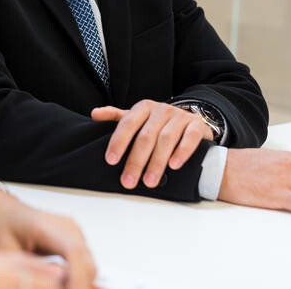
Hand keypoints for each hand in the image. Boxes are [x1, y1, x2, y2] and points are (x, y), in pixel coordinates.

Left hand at [0, 180, 95, 288]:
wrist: (3, 211)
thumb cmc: (1, 225)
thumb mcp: (6, 251)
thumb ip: (29, 269)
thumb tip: (53, 284)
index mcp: (46, 225)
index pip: (74, 251)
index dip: (77, 278)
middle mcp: (66, 226)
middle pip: (87, 262)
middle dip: (78, 284)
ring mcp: (73, 232)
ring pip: (89, 266)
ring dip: (76, 281)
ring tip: (54, 287)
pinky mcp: (74, 240)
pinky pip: (83, 264)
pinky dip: (74, 277)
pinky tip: (58, 283)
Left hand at [91, 100, 213, 188]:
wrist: (190, 120)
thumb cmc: (158, 123)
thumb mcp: (137, 118)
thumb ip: (116, 117)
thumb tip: (94, 114)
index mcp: (143, 108)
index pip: (128, 123)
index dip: (118, 141)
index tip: (110, 160)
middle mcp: (161, 110)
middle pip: (146, 136)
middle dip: (136, 161)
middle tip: (128, 181)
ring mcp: (180, 117)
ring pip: (166, 139)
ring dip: (156, 162)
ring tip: (149, 181)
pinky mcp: (196, 125)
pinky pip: (189, 138)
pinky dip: (182, 152)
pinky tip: (174, 165)